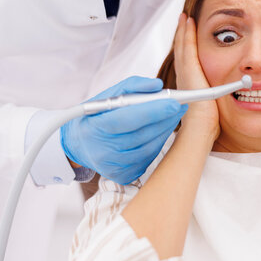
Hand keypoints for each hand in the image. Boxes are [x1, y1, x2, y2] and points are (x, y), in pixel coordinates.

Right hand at [60, 76, 186, 183]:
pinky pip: (148, 158)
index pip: (128, 119)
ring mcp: (114, 166)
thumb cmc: (96, 116)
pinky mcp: (123, 176)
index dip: (153, 111)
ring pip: (150, 147)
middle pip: (143, 134)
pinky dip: (157, 143)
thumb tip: (158, 85)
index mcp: (95, 128)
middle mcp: (103, 151)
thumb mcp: (106, 96)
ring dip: (165, 130)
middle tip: (181, 106)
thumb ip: (132, 86)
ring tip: (172, 116)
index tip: (175, 102)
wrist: (78, 145)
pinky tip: (159, 132)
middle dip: (165, 119)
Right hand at [174, 13, 218, 136]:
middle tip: (184, 19)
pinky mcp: (188, 69)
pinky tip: (188, 22)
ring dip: (184, 31)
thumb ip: (222, 95)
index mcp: (189, 84)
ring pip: (183, 46)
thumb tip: (240, 90)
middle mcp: (184, 76)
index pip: (188, 61)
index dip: (187, 46)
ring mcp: (184, 72)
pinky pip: (187, 46)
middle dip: (183, 34)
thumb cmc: (209, 123)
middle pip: (182, 50)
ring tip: (185, 18)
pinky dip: (187, 33)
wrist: (201, 127)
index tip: (188, 35)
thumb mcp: (214, 105)